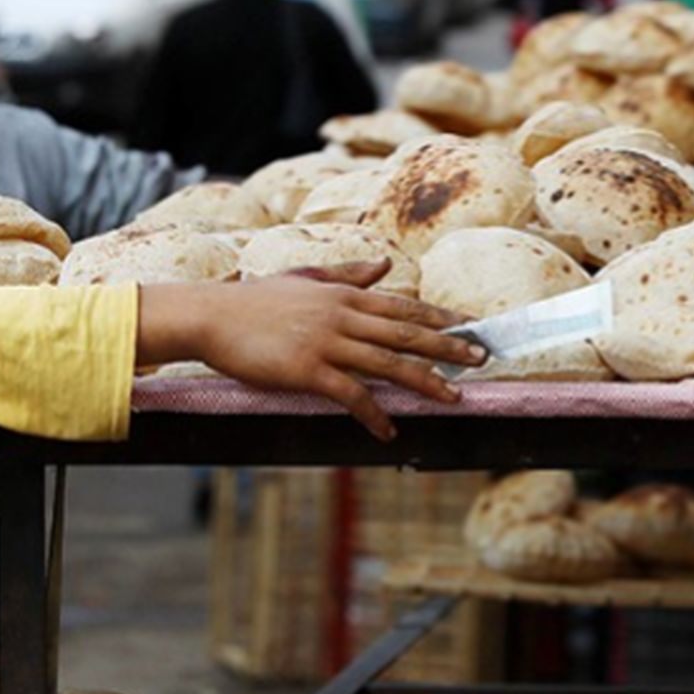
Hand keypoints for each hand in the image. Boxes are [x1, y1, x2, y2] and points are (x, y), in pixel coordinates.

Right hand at [138, 262, 484, 440]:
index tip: (471, 324)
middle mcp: (343, 314)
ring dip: (425, 381)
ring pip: (388, 362)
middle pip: (407, 332)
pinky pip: (351, 394)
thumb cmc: (257, 300)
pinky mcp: (307, 370)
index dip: (440, 316)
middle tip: (480, 359)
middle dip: (448, 346)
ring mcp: (326, 342)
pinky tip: (389, 429)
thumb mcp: (307, 277)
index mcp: (344, 293)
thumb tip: (385, 263)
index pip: (403, 305)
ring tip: (454, 397)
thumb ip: (348, 273)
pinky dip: (374, 413)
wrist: (212, 315)